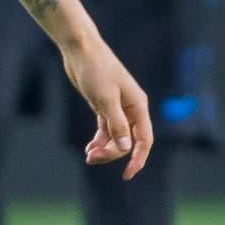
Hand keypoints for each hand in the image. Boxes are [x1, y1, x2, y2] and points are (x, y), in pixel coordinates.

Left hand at [61, 33, 153, 180]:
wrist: (80, 49)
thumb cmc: (95, 70)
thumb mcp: (105, 99)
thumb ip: (116, 124)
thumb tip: (126, 147)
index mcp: (138, 106)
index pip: (144, 139)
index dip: (138, 159)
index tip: (127, 175)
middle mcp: (131, 109)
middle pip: (127, 141)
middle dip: (112, 153)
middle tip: (91, 157)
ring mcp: (117, 108)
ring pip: (115, 137)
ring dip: (104, 148)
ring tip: (88, 155)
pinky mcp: (104, 106)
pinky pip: (106, 129)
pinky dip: (99, 140)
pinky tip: (88, 149)